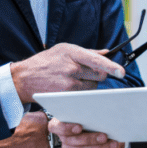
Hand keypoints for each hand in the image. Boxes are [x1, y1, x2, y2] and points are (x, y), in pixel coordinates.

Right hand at [11, 43, 125, 102]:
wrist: (24, 77)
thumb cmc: (46, 61)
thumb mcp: (64, 49)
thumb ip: (87, 52)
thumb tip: (106, 52)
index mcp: (72, 52)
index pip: (96, 60)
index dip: (111, 66)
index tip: (122, 72)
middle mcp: (71, 68)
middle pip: (99, 75)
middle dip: (98, 74)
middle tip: (86, 72)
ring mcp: (68, 84)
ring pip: (93, 87)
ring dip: (89, 85)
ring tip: (74, 80)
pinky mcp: (65, 96)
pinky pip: (84, 97)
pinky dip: (82, 94)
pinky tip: (71, 88)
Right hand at [48, 119, 125, 147]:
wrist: (96, 130)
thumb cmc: (89, 118)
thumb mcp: (86, 112)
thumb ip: (86, 112)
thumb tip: (98, 112)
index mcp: (59, 124)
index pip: (56, 127)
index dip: (66, 128)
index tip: (79, 127)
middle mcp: (63, 138)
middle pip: (72, 141)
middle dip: (90, 139)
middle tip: (104, 136)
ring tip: (112, 144)